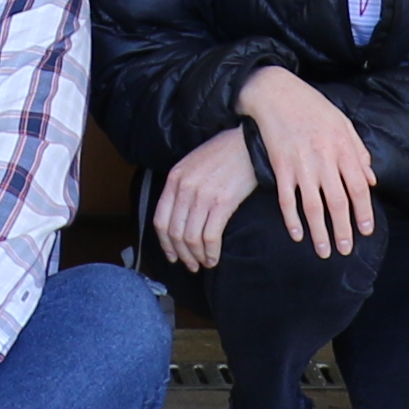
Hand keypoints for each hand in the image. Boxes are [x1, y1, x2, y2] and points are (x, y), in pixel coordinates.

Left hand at [147, 126, 258, 271]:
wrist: (249, 143)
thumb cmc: (224, 154)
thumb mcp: (194, 165)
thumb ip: (183, 187)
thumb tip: (180, 216)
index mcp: (174, 178)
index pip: (160, 220)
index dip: (165, 243)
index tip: (172, 255)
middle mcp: (184, 187)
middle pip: (174, 232)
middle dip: (182, 254)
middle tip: (191, 265)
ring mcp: (202, 195)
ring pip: (191, 238)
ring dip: (197, 256)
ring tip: (204, 262)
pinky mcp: (223, 202)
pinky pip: (210, 236)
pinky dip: (211, 252)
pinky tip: (215, 257)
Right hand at [236, 67, 376, 257]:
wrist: (276, 92)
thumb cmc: (312, 106)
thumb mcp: (343, 123)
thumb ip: (359, 152)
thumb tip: (372, 180)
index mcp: (343, 148)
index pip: (358, 188)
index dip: (364, 212)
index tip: (366, 231)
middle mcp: (324, 159)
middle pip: (338, 202)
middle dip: (343, 230)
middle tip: (346, 250)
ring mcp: (301, 164)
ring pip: (313, 206)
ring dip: (320, 232)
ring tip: (324, 251)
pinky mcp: (280, 165)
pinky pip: (287, 199)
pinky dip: (292, 219)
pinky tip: (297, 235)